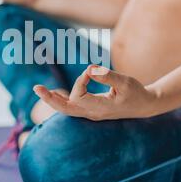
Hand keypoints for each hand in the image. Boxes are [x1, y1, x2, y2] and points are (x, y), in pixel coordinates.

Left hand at [33, 65, 159, 120]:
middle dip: (50, 99)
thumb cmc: (136, 93)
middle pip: (65, 109)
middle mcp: (92, 113)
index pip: (79, 95)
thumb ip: (108, 76)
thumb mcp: (126, 82)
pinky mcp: (91, 109)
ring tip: (39, 90)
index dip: (82, 79)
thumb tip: (90, 68)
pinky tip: (53, 94)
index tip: (92, 70)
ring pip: (66, 109)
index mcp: (100, 108)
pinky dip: (61, 100)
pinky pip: (72, 107)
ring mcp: (91, 113)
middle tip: (36, 88)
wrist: (144, 106)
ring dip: (52, 100)